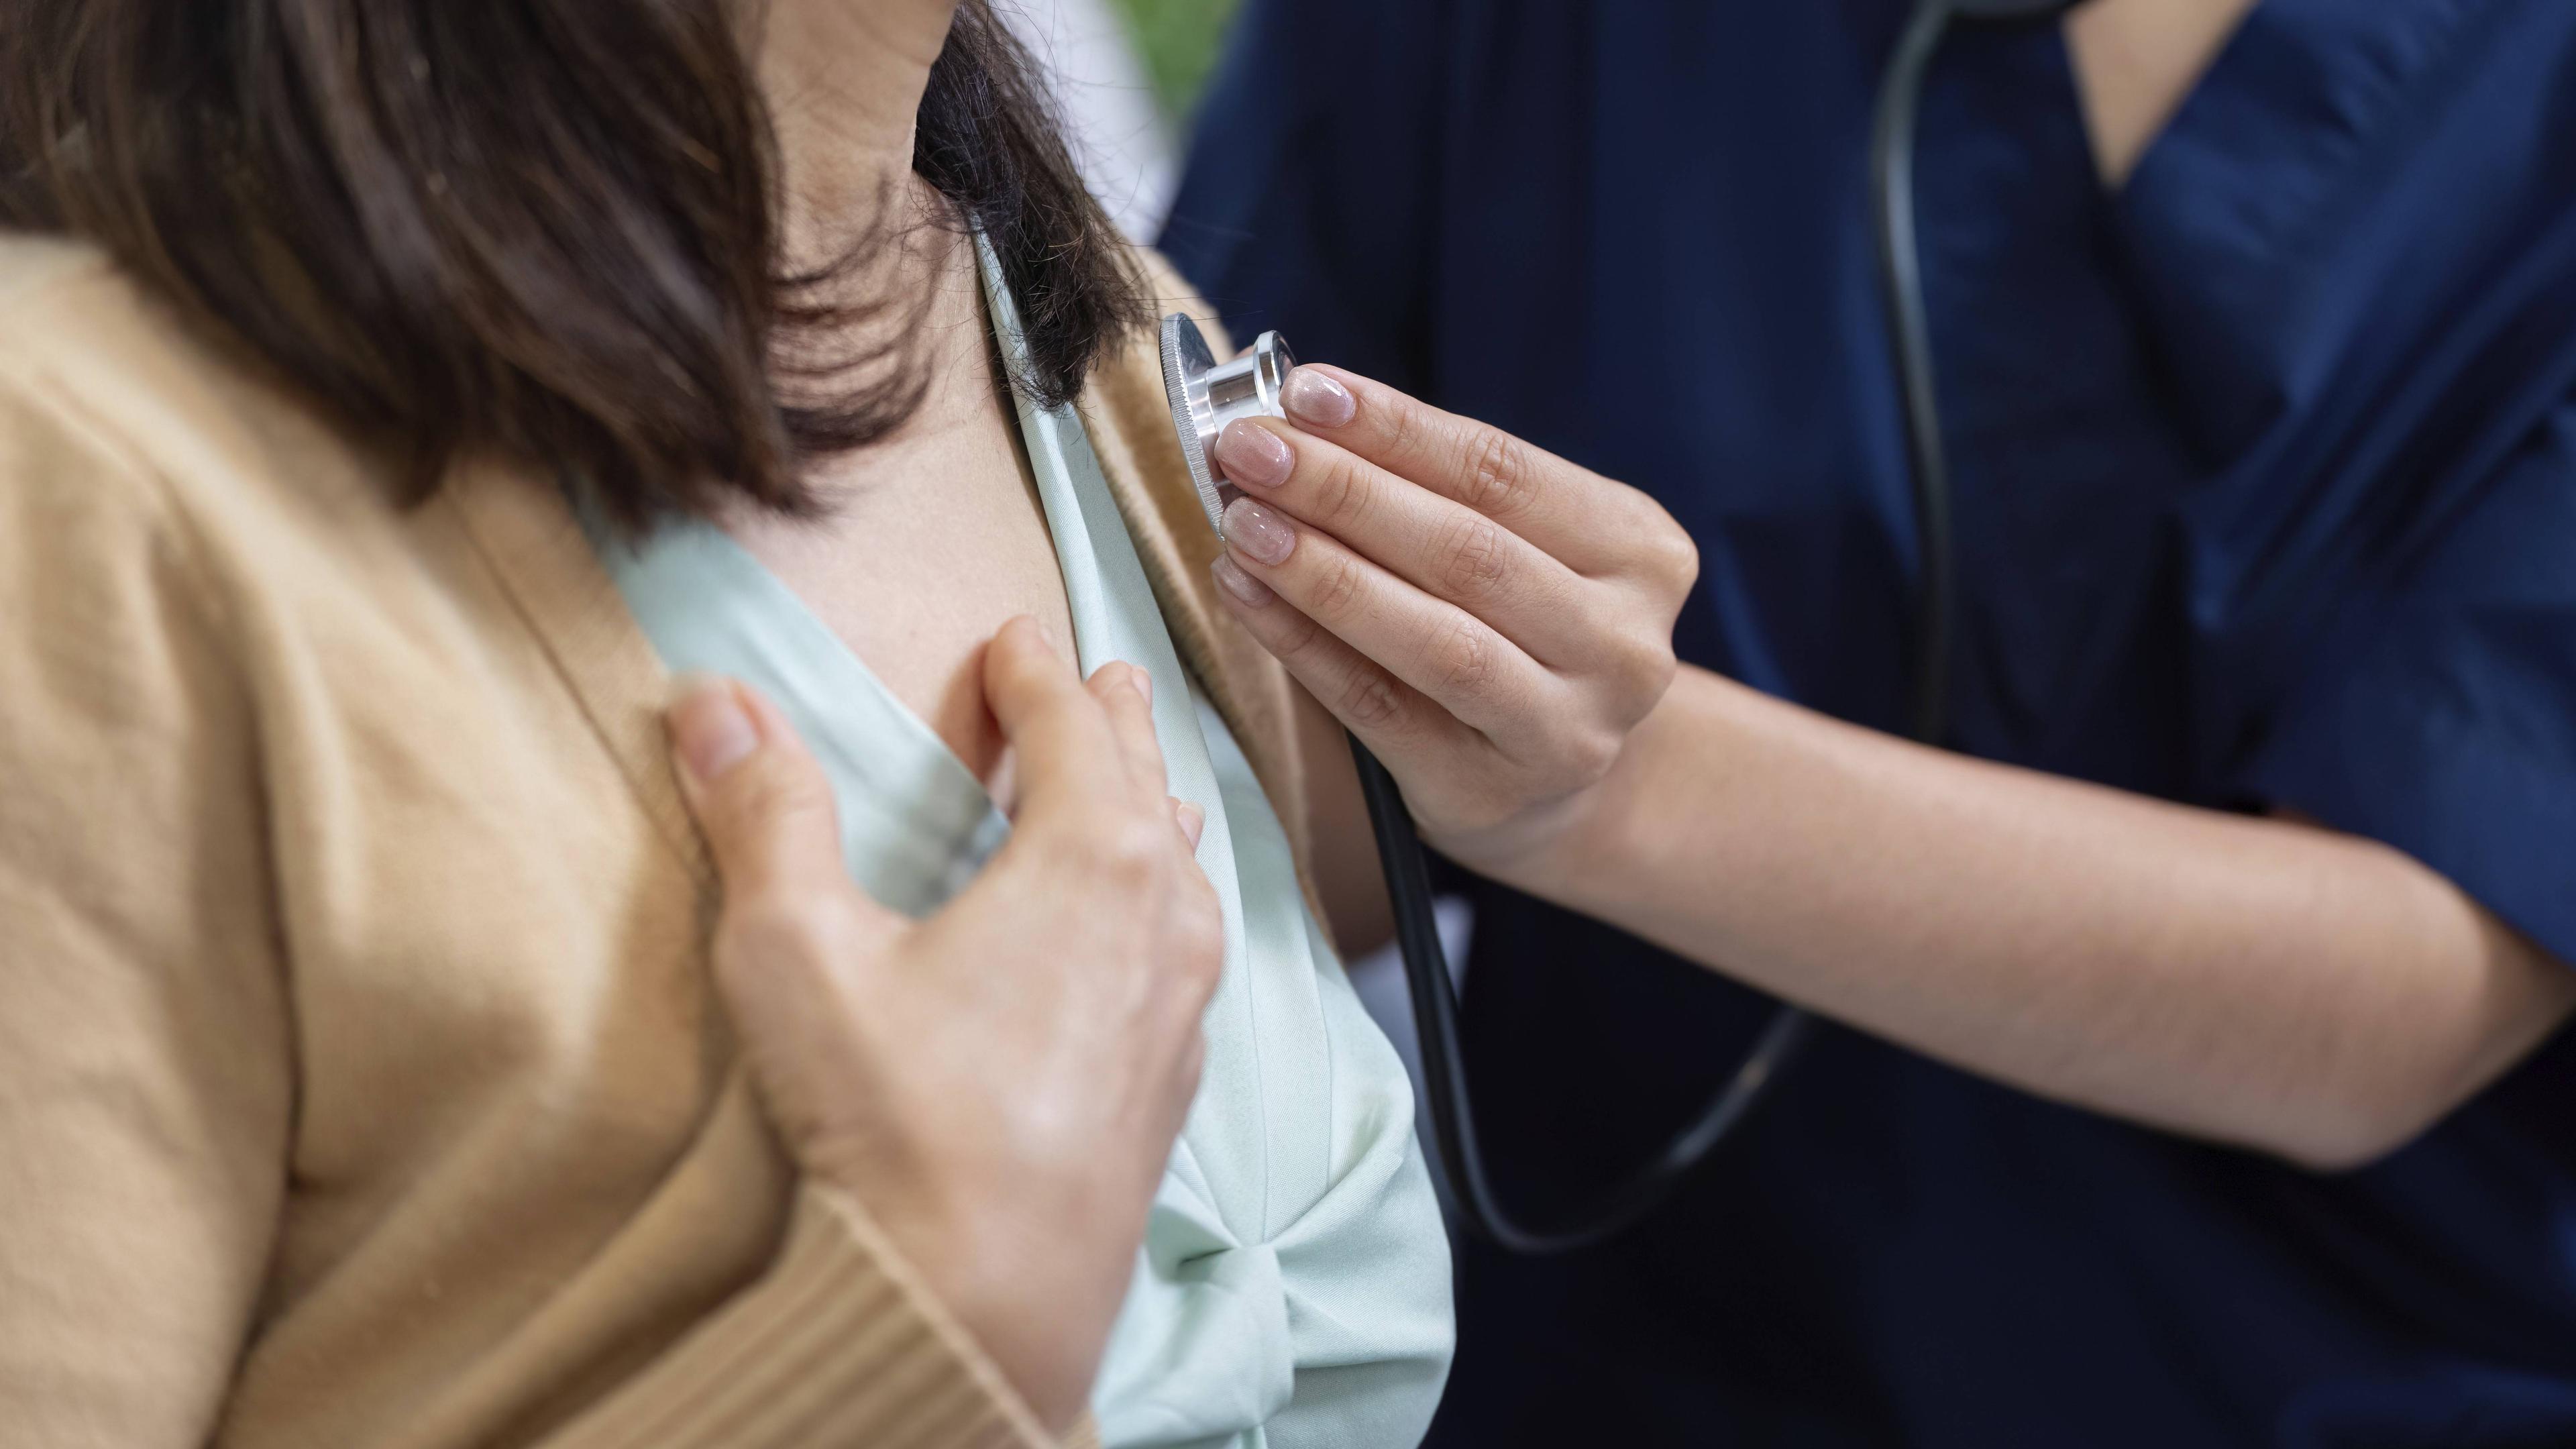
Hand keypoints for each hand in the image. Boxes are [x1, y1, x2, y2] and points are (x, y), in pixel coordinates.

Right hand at [664, 618, 1222, 1430]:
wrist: (983, 1303)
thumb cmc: (899, 1124)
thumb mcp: (800, 951)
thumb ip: (764, 816)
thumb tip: (714, 699)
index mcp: (1093, 858)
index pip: (1070, 726)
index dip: (1034, 672)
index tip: (1015, 636)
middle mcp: (1163, 917)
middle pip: (1144, 780)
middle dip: (1113, 719)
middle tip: (1102, 675)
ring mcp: (1181, 1001)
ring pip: (1180, 864)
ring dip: (1151, 806)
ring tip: (1142, 781)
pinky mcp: (1172, 1076)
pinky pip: (1186, 943)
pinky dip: (1163, 896)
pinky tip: (1147, 926)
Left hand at [1204, 365, 1696, 878]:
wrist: (1557, 783)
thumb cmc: (1520, 631)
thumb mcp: (1520, 545)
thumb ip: (1434, 487)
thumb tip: (1299, 420)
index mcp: (1641, 552)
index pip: (1505, 472)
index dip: (1398, 428)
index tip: (1306, 391)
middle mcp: (1621, 644)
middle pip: (1467, 550)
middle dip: (1344, 490)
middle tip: (1248, 449)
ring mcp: (1564, 728)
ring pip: (1433, 637)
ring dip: (1323, 571)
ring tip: (1243, 523)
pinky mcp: (1486, 790)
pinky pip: (1376, 707)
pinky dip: (1302, 644)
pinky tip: (1244, 593)